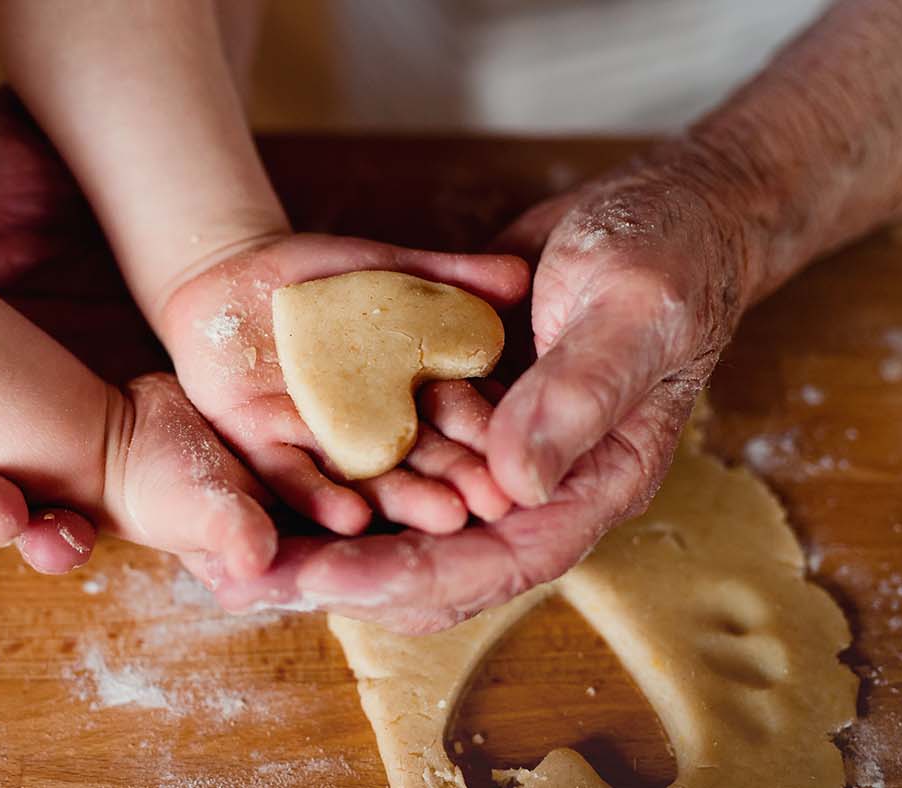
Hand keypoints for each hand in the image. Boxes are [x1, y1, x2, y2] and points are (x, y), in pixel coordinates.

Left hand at [157, 233, 529, 535]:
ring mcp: (323, 447)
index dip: (497, 452)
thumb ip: (454, 278)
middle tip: (488, 509)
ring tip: (442, 519)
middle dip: (456, 488)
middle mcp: (377, 437)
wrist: (239, 269)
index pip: (469, 432)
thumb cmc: (329, 272)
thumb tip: (517, 277)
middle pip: (424, 469)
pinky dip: (322, 496)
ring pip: (369, 481)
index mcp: (418, 401)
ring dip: (403, 503)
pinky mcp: (263, 446)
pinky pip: (293, 477)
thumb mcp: (399, 270)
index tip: (524, 476)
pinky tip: (351, 519)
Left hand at [205, 162, 750, 632]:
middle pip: (437, 563)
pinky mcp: (460, 418)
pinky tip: (270, 492)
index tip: (328, 581)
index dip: (412, 575)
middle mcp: (538, 486)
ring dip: (326, 547)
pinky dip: (336, 483)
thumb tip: (513, 484)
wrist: (658, 210)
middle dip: (344, 579)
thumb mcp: (632, 309)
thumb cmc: (666, 255)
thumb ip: (578, 392)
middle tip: (251, 583)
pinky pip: (394, 466)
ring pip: (405, 526)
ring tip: (235, 563)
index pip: (502, 556)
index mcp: (594, 480)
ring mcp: (495, 454)